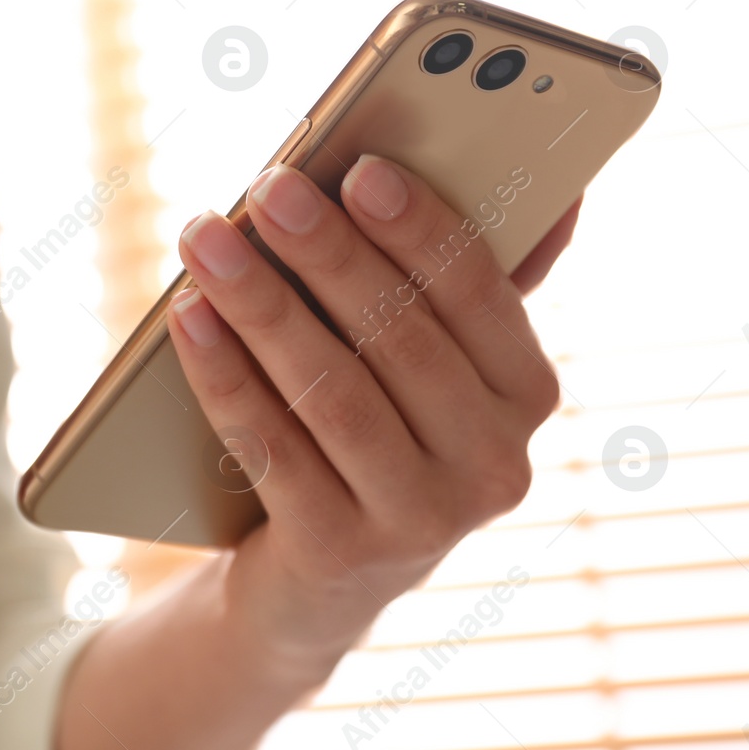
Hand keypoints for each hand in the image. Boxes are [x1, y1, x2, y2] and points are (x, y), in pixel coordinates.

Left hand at [167, 157, 571, 667]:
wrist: (319, 580)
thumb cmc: (377, 430)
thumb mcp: (432, 365)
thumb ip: (468, 279)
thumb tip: (559, 184)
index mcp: (527, 394)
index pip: (480, 295)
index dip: (420, 229)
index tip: (360, 169)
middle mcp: (494, 464)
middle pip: (399, 338)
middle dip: (326, 255)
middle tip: (266, 188)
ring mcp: (421, 520)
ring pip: (333, 392)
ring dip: (262, 305)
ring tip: (204, 242)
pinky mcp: (342, 553)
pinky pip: (273, 447)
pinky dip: (225, 374)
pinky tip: (189, 318)